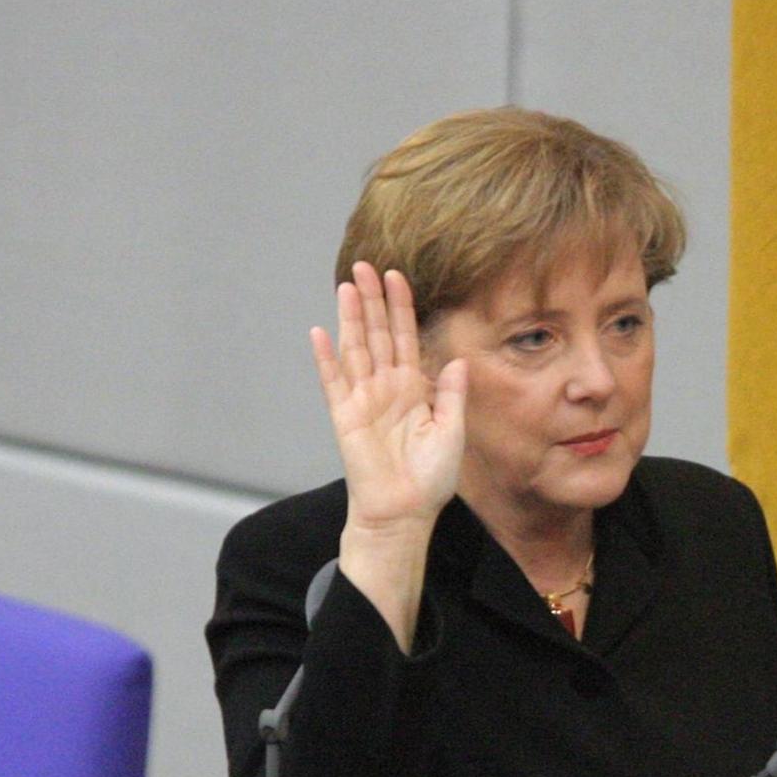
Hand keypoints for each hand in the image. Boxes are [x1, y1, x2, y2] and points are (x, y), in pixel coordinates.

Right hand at [311, 262, 467, 532]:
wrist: (405, 511)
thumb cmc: (430, 478)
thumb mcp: (452, 432)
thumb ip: (451, 395)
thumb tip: (456, 361)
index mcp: (414, 387)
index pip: (406, 337)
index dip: (402, 307)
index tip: (397, 275)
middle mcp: (387, 387)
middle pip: (378, 334)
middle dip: (373, 300)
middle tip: (365, 264)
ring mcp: (364, 399)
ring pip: (356, 349)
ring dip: (351, 318)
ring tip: (346, 286)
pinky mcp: (345, 416)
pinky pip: (334, 382)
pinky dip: (326, 358)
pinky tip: (320, 333)